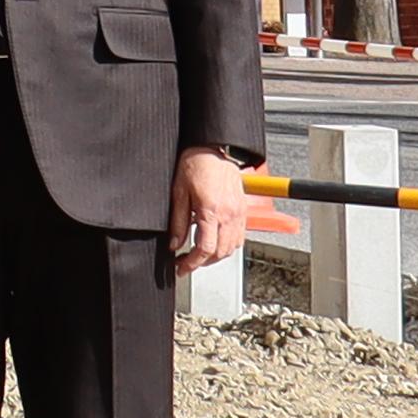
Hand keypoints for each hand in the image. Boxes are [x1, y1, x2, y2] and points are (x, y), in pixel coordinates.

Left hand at [170, 147, 255, 272]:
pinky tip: (216, 242)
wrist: (213, 148)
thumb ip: (177, 221)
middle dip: (203, 263)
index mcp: (211, 211)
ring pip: (232, 248)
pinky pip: (239, 236)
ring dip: (216, 256)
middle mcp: (228, 215)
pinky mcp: (243, 210)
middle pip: (220, 253)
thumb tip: (174, 244)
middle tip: (186, 263)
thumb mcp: (178, 192)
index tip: (181, 268)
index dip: (191, 263)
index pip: (204, 249)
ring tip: (199, 254)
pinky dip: (228, 245)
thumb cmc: (195, 164)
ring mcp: (238, 213)